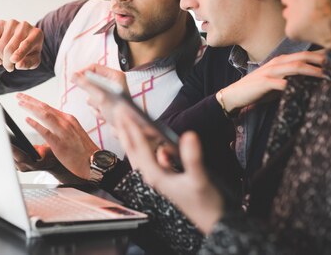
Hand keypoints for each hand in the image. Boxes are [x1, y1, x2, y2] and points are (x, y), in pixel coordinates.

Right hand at [0, 20, 43, 71]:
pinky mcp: (0, 23)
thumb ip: (28, 63)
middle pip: (10, 49)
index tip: (13, 60)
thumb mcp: (33, 61)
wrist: (23, 40)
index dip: (19, 53)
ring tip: (7, 60)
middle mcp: (24, 26)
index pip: (26, 44)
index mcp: (37, 34)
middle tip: (10, 68)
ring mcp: (11, 23)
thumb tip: (18, 65)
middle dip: (7, 62)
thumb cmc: (30, 52)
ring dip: (1, 59)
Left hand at [17, 93, 99, 179]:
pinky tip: (27, 120)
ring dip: (31, 108)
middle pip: (45, 107)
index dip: (36, 101)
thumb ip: (62, 126)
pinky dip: (35, 123)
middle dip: (30, 100)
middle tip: (19, 96)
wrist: (93, 162)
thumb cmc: (84, 150)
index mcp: (69, 118)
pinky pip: (45, 130)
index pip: (49, 107)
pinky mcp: (60, 142)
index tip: (26, 98)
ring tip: (20, 104)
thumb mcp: (74, 132)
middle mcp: (66, 122)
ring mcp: (63, 131)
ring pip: (45, 115)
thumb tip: (49, 123)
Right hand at [74, 64, 128, 118]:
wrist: (126, 128)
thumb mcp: (100, 95)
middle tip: (96, 98)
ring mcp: (109, 96)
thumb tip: (73, 75)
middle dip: (92, 94)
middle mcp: (112, 84)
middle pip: (91, 83)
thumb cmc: (119, 111)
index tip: (73, 78)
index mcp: (114, 76)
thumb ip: (85, 84)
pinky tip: (105, 115)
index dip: (82, 72)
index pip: (94, 68)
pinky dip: (97, 111)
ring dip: (95, 104)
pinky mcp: (106, 105)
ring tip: (103, 108)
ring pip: (91, 96)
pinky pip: (94, 105)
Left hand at [115, 110, 223, 234]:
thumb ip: (193, 158)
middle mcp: (152, 176)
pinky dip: (144, 145)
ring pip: (139, 153)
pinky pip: (149, 157)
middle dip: (125, 129)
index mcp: (156, 175)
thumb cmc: (205, 202)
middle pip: (133, 149)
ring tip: (125, 120)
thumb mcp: (200, 178)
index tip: (123, 111)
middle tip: (118, 109)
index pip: (139, 147)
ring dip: (131, 136)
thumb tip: (189, 135)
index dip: (131, 127)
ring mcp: (157, 176)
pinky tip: (146, 136)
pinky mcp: (164, 177)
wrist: (213, 222)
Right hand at [220, 50, 325, 112]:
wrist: (234, 95)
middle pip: (302, 57)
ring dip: (313, 70)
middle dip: (322, 59)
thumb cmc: (258, 89)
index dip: (321, 55)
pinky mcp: (264, 83)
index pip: (304, 54)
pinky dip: (295, 85)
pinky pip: (282, 83)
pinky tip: (305, 90)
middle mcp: (277, 63)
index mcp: (281, 61)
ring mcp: (270, 72)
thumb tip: (314, 82)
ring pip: (295, 67)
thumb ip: (293, 79)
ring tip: (327, 75)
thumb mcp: (278, 81)